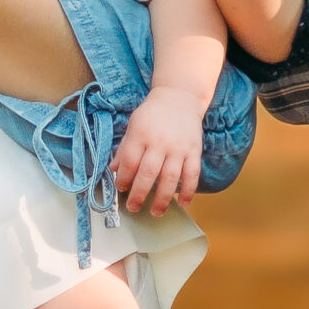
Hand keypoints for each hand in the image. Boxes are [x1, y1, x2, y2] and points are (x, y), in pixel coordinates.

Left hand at [113, 84, 204, 214]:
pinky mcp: (194, 150)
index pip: (129, 162)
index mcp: (141, 134)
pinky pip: (193, 174)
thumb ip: (124, 148)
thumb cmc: (153, 113)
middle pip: (148, 173)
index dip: (123, 178)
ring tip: (155, 212)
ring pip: (170, 177)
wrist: (180, 97)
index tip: (120, 189)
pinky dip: (189, 190)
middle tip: (133, 207)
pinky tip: (183, 203)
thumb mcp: (133, 125)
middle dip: (139, 194)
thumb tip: (113, 170)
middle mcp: (160, 142)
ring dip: (162, 198)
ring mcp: (179, 147)